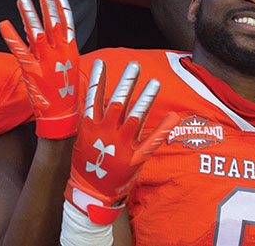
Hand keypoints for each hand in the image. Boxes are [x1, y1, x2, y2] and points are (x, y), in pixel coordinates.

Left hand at [0, 0, 80, 138]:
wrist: (62, 117)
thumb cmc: (65, 92)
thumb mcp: (69, 66)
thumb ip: (59, 47)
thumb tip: (48, 29)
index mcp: (71, 51)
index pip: (67, 21)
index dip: (60, 3)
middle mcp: (60, 54)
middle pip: (53, 22)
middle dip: (47, 2)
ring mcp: (46, 62)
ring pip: (36, 32)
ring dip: (29, 14)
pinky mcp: (31, 71)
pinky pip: (19, 50)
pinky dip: (11, 36)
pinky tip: (4, 23)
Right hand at [66, 60, 179, 223]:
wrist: (91, 193)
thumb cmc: (85, 163)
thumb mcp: (82, 138)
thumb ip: (90, 119)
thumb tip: (93, 98)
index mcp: (90, 127)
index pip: (94, 97)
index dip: (98, 79)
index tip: (102, 62)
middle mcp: (106, 133)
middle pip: (118, 102)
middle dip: (126, 82)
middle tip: (134, 65)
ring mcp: (122, 145)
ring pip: (136, 117)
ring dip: (146, 98)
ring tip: (154, 82)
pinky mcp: (135, 158)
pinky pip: (152, 141)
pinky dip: (163, 128)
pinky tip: (173, 116)